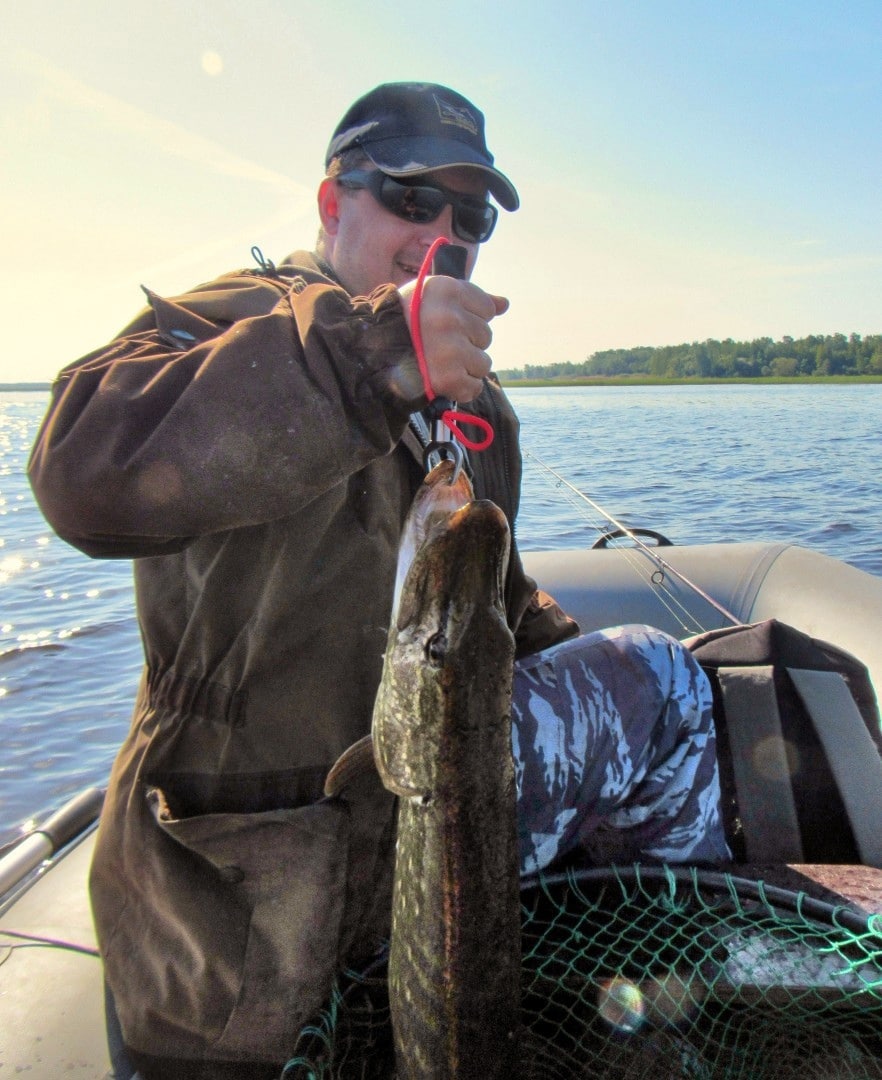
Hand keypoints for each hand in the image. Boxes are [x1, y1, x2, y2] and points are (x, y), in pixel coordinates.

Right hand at [398, 276, 508, 402]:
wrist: (369, 354)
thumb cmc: (404, 322)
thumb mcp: (432, 296)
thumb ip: (471, 298)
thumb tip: (504, 304)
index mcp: (446, 291)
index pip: (487, 308)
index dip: (469, 318)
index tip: (447, 323)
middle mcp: (448, 319)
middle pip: (486, 336)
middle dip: (467, 342)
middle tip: (438, 344)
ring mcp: (449, 350)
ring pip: (483, 363)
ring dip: (465, 367)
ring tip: (438, 362)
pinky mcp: (447, 379)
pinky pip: (474, 387)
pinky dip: (461, 389)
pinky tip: (442, 379)